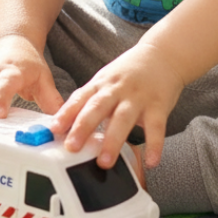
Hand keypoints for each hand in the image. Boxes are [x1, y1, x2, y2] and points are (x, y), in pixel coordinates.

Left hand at [50, 42, 182, 169]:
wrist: (162, 54)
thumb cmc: (129, 72)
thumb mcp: (106, 81)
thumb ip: (90, 101)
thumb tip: (67, 126)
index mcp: (101, 84)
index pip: (80, 98)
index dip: (66, 113)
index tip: (54, 129)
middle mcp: (117, 89)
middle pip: (97, 107)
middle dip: (83, 127)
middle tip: (72, 147)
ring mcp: (138, 97)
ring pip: (123, 119)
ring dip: (113, 141)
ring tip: (105, 162)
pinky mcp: (158, 105)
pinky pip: (156, 127)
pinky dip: (154, 145)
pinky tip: (151, 162)